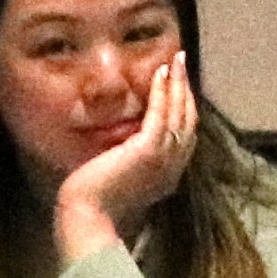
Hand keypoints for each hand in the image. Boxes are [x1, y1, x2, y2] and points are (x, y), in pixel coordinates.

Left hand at [52, 60, 200, 267]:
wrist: (88, 216)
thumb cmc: (95, 203)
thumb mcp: (121, 178)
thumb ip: (131, 161)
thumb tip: (125, 142)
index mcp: (170, 174)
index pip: (185, 134)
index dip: (184, 108)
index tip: (179, 87)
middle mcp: (174, 164)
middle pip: (188, 120)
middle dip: (186, 90)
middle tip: (183, 64)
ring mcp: (165, 156)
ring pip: (179, 113)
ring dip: (178, 84)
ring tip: (176, 61)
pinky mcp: (149, 149)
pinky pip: (162, 114)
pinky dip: (164, 92)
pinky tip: (161, 74)